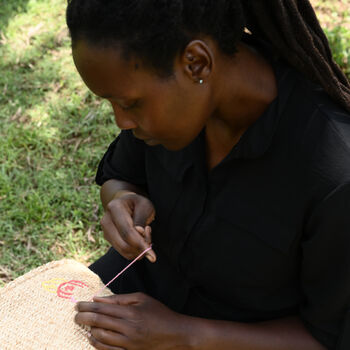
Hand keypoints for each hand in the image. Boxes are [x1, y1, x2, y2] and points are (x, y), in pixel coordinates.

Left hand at [75, 293, 192, 349]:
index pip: (102, 308)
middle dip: (83, 317)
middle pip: (98, 322)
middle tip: (76, 314)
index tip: (78, 304)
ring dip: (89, 330)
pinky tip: (93, 337)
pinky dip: (97, 343)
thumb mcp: (142, 299)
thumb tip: (99, 298)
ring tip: (84, 324)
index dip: (88, 306)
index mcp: (131, 312)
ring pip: (100, 337)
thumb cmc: (159, 313)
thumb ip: (120, 298)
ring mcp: (128, 343)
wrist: (175, 333)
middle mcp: (127, 328)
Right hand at [100, 191, 155, 261]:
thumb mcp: (145, 206)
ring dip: (138, 250)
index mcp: (115, 208)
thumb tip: (139, 233)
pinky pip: (123, 251)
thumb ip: (141, 219)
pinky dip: (134, 250)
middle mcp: (106, 220)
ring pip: (123, 251)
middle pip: (124, 244)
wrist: (127, 203)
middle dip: (141, 248)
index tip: (153, 256)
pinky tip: (139, 239)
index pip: (127, 232)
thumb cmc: (138, 203)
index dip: (140, 244)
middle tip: (150, 240)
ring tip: (145, 236)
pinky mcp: (108, 239)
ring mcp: (105, 231)